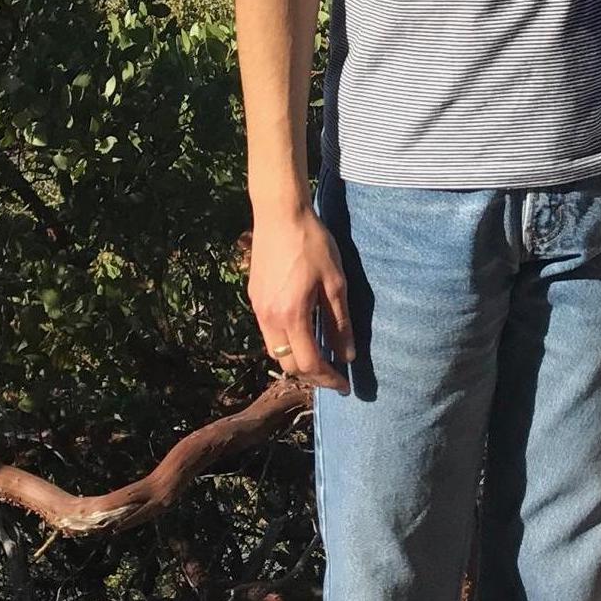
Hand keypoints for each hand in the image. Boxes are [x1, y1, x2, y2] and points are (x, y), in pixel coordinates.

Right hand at [247, 206, 355, 389]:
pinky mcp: (254, 298)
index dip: (328, 379)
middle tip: (334, 376)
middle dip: (312, 375)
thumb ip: (339, 322)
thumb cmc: (312, 244)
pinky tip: (303, 333)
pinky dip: (286, 343)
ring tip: (320, 357)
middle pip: (288, 364)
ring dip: (297, 360)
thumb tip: (346, 355)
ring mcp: (258, 308)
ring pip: (275, 351)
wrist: (279, 214)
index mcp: (292, 316)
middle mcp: (269, 318)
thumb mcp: (335, 283)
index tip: (344, 385)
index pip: (309, 363)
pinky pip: (268, 333)